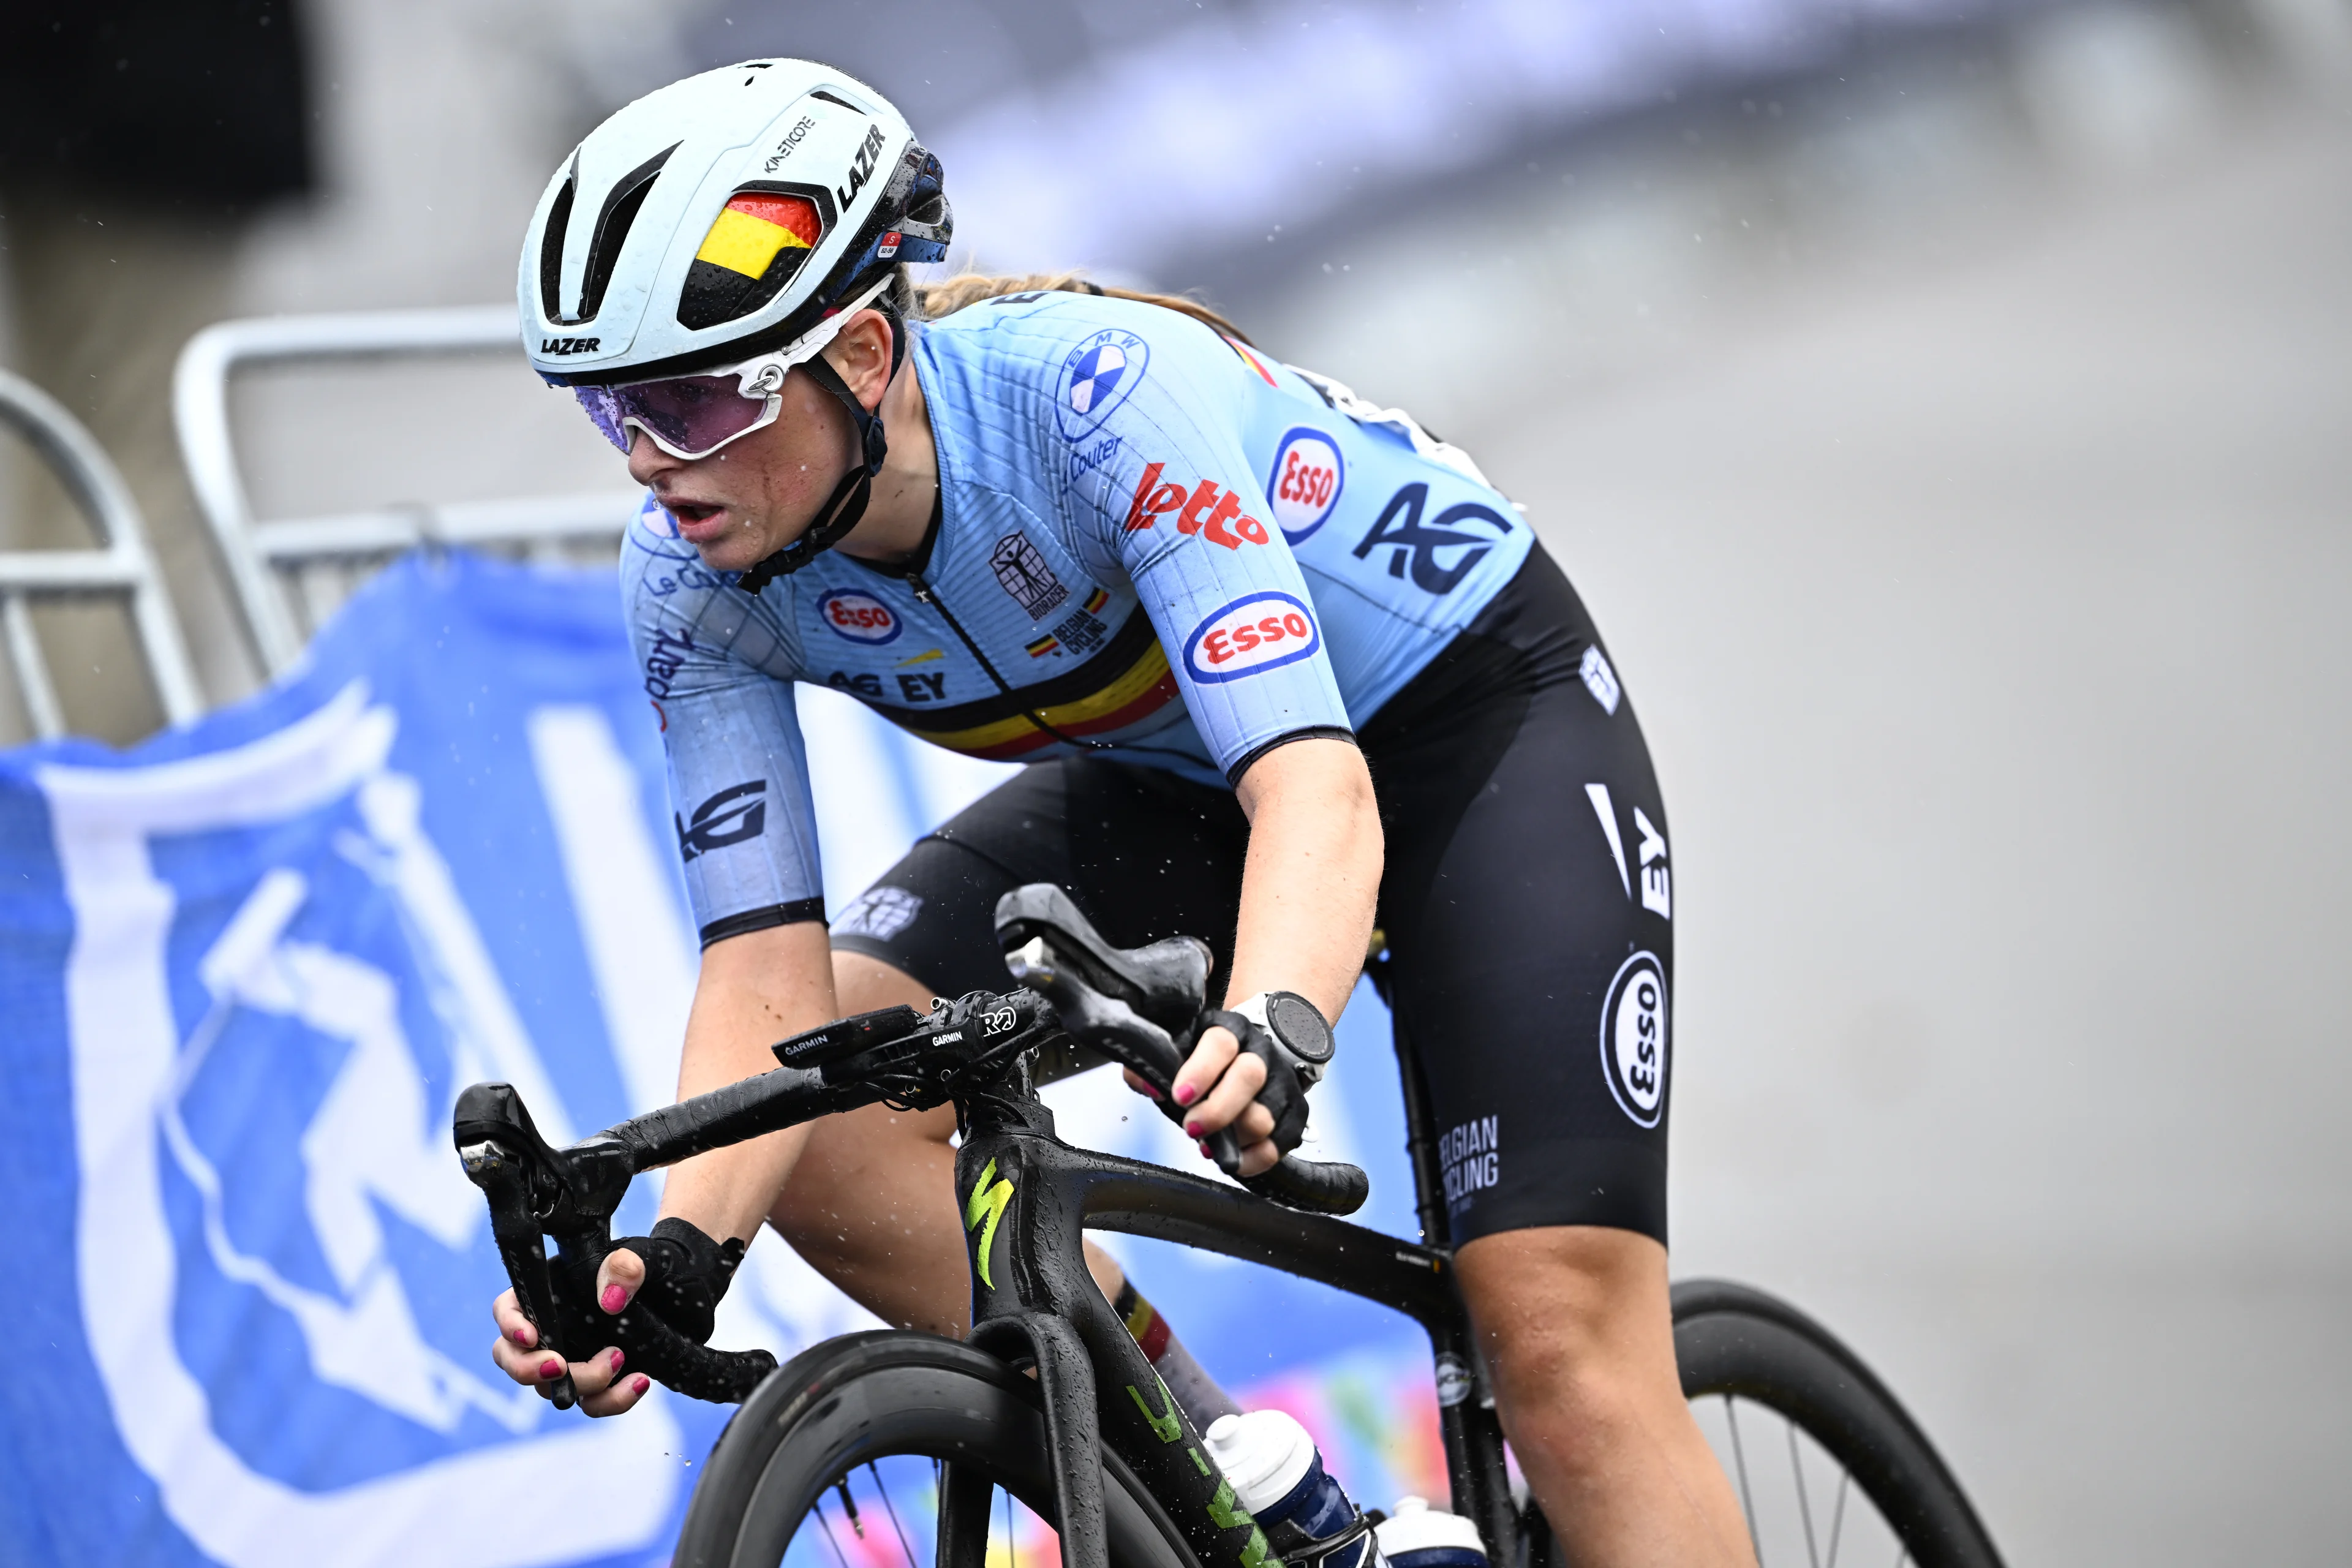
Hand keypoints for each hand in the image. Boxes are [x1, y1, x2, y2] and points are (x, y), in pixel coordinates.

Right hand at [487, 1246, 653, 1416]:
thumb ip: (625, 1266)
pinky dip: (613, 1400)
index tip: (530, 1336)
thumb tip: (610, 1299)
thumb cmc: (648, 1269)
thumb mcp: (642, 1258)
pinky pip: (592, 1404)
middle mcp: (550, 1330)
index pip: (507, 1308)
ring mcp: (569, 1361)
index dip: (509, 1324)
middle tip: (558, 1367)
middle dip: (527, 1369)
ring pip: (551, 1388)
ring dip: (583, 1381)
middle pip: (512, 1359)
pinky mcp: (595, 1384)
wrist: (679, 1295)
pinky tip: (640, 1380)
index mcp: (547, 1293)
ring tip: (620, 1356)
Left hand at [1122, 1023, 1279, 1175]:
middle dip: (1217, 1110)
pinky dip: (1251, 1160)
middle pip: (1250, 1076)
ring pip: (1264, 1117)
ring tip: (1208, 1143)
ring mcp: (1281, 1083)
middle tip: (1190, 1127)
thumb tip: (1148, 1084)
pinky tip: (1231, 1158)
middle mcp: (1260, 1052)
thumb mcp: (1177, 1050)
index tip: (1179, 1096)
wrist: (1249, 1058)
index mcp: (1229, 1031)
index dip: (1200, 1071)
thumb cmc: (1204, 1060)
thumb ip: (1153, 1061)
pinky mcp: (1294, 1113)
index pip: (1221, 1043)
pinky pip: (1276, 1146)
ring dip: (1232, 1139)